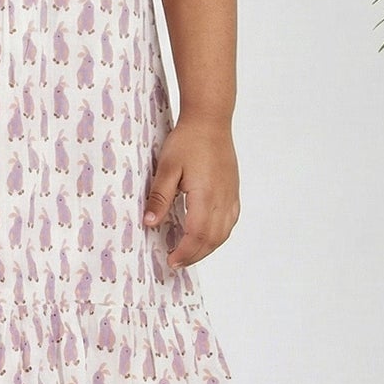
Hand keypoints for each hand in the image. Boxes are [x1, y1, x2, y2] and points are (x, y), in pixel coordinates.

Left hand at [142, 114, 239, 268]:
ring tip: (189, 254)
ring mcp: (230, 195)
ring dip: (207, 248)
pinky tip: (208, 236)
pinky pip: (230, 221)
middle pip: (212, 239)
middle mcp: (222, 199)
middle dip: (194, 255)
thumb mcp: (167, 167)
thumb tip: (150, 222)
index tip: (170, 260)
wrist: (210, 121)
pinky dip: (219, 235)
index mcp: (205, 196)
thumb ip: (159, 197)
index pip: (196, 235)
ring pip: (224, 233)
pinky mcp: (233, 190)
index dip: (184, 252)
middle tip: (176, 262)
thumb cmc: (187, 141)